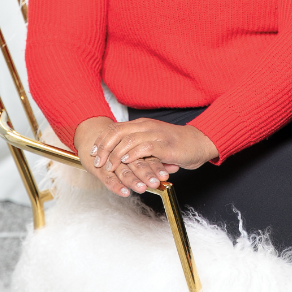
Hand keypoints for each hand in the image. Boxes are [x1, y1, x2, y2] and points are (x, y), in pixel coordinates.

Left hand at [74, 116, 217, 197]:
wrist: (199, 142)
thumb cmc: (177, 145)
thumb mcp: (153, 140)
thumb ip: (139, 143)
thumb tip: (120, 153)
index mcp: (142, 125)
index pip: (115, 129)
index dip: (101, 141)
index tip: (92, 152)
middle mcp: (146, 127)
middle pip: (117, 133)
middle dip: (103, 148)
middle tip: (96, 162)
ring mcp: (155, 134)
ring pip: (128, 141)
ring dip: (115, 155)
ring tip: (108, 167)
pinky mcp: (164, 145)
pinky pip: (144, 148)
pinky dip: (133, 155)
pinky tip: (126, 163)